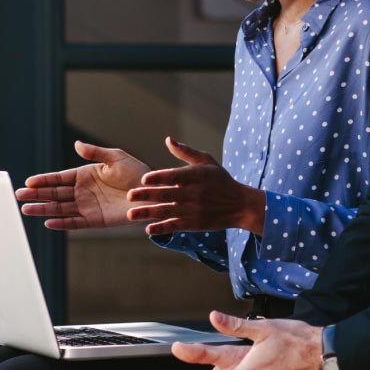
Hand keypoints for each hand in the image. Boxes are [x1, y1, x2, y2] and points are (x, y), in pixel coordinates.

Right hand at [17, 142, 148, 229]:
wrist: (152, 194)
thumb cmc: (136, 173)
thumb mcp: (115, 158)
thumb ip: (95, 153)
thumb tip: (76, 144)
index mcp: (84, 175)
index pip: (59, 178)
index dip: (43, 180)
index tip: (28, 182)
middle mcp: (83, 192)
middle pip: (54, 194)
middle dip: (36, 194)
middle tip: (18, 195)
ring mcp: (87, 206)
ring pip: (60, 208)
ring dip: (43, 209)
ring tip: (26, 209)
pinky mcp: (95, 220)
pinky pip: (75, 222)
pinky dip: (62, 223)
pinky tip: (48, 222)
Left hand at [126, 137, 265, 235]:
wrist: (240, 205)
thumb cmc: (220, 180)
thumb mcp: (206, 162)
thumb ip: (185, 152)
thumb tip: (168, 140)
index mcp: (196, 176)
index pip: (174, 177)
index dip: (159, 178)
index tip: (144, 179)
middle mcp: (193, 194)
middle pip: (166, 195)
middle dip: (147, 195)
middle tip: (129, 195)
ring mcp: (193, 210)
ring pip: (166, 211)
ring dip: (147, 213)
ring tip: (131, 214)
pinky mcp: (193, 224)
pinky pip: (174, 226)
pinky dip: (162, 228)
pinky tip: (149, 229)